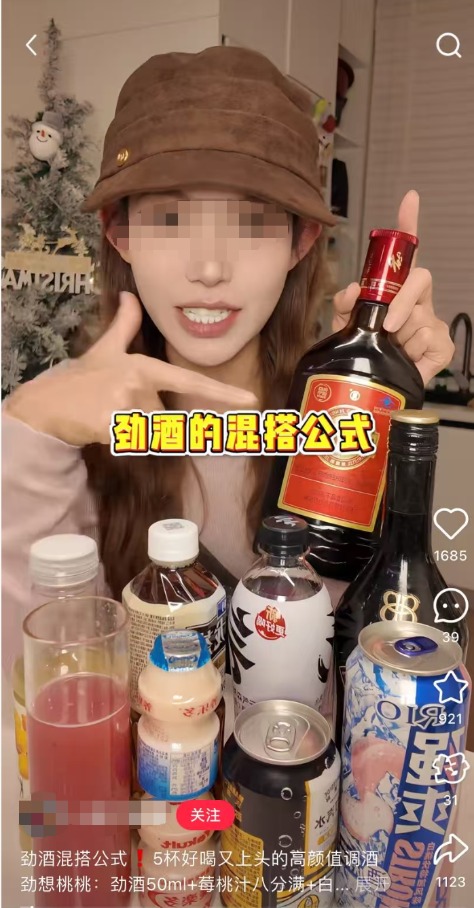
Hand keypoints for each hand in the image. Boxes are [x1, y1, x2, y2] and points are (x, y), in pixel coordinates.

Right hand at [4, 292, 257, 445]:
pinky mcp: (113, 426)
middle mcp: (140, 385)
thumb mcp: (106, 349)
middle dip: (148, 421)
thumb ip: (125, 325)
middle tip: (119, 409)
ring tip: (109, 416)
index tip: (251, 402)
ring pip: (150, 433)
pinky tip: (101, 427)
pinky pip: (132, 442)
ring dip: (134, 431)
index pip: (190, 382)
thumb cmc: (84, 378)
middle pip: (165, 418)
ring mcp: (126, 406)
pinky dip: (120, 439)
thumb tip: (129, 296)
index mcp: (144, 368)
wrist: (51, 404)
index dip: (222, 393)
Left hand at [332, 190, 453, 384]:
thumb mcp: (342, 329)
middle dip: (402, 302)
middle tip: (387, 326)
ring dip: (400, 337)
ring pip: (420, 316)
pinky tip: (407, 360)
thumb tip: (353, 289)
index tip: (409, 199)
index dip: (408, 225)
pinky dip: (414, 351)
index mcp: (395, 292)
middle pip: (421, 279)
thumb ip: (343, 306)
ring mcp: (431, 322)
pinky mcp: (441, 345)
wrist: (370, 390)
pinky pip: (430, 338)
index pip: (405, 254)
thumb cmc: (360, 357)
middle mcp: (417, 302)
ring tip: (391, 351)